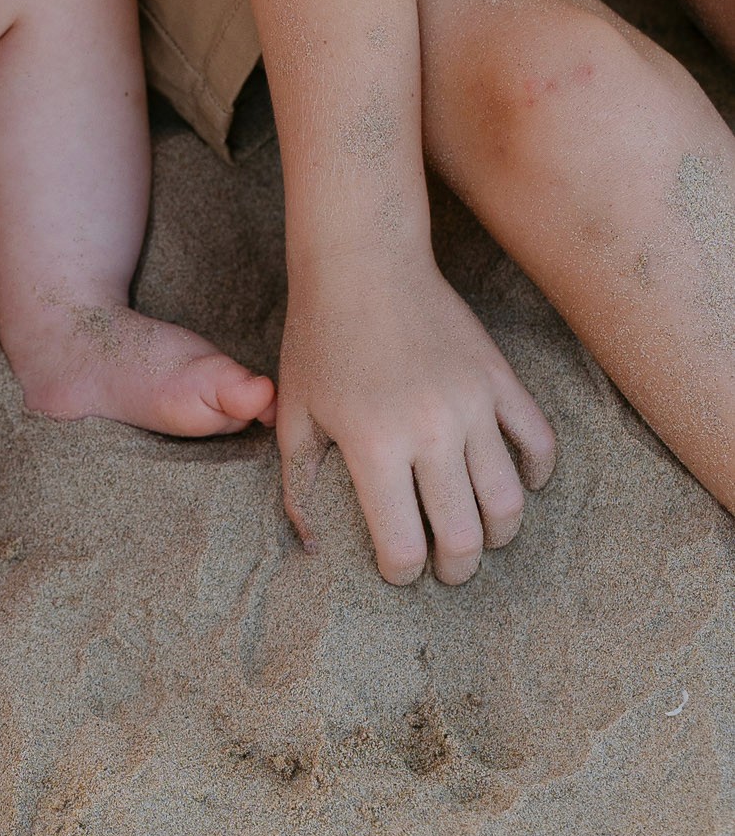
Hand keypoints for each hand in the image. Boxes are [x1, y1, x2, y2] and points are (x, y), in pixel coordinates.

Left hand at [277, 252, 556, 585]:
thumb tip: (313, 548)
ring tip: (481, 538)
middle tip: (447, 570)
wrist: (362, 262)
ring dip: (499, 534)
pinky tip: (519, 484)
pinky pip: (539, 442)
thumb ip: (299, 485)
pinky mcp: (499, 378)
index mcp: (374, 445)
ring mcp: (472, 404)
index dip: (400, 573)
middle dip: (457, 569)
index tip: (397, 571)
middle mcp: (430, 431)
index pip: (403, 545)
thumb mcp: (295, 411)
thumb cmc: (319, 337)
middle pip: (466, 535)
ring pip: (509, 500)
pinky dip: (538, 474)